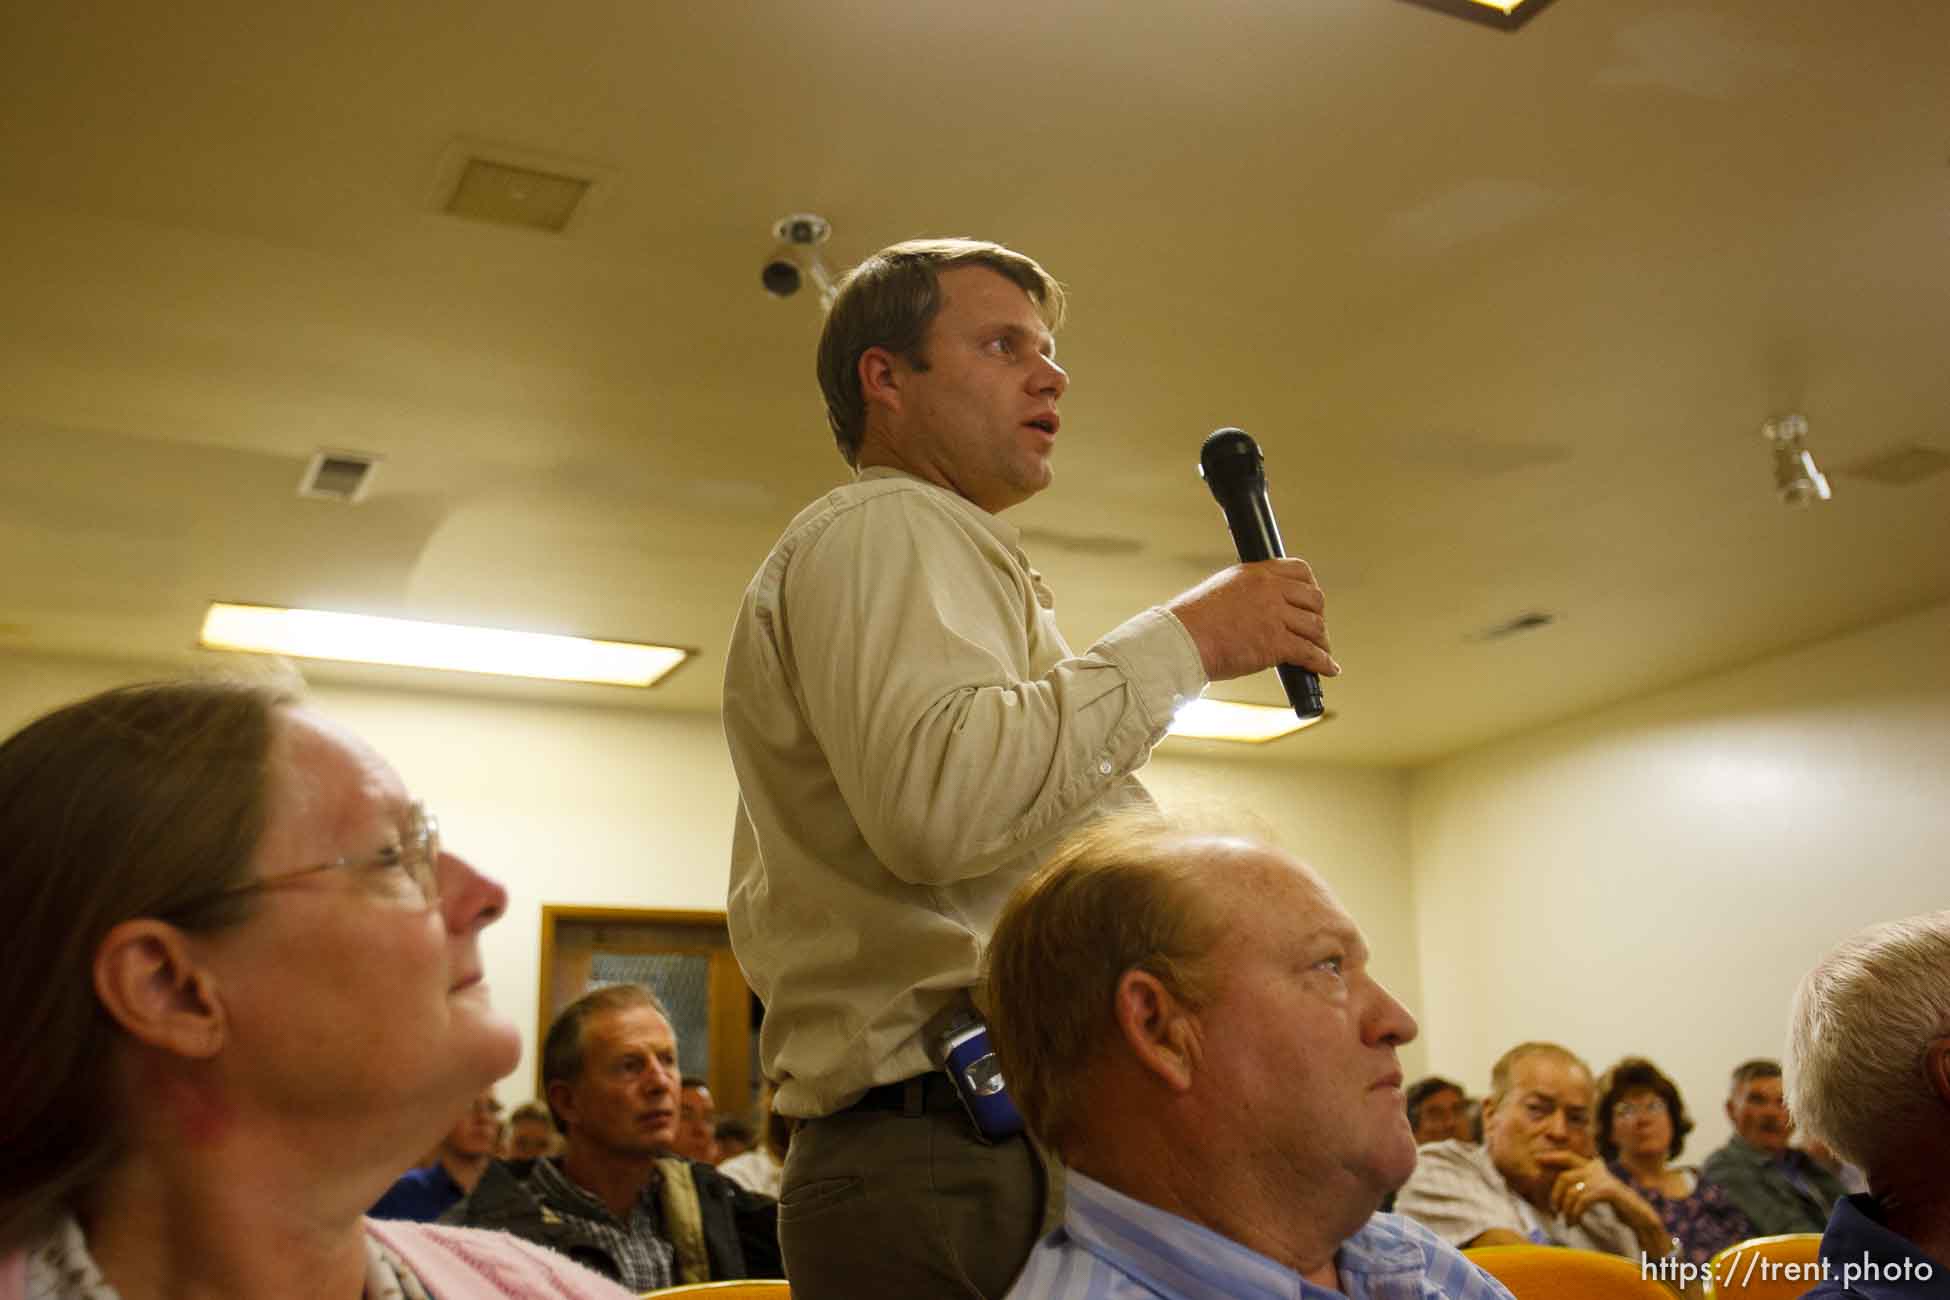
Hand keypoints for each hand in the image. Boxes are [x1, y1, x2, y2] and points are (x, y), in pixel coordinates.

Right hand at [1165, 559, 1338, 683]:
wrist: (1180, 642)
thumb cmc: (1190, 623)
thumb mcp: (1220, 592)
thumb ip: (1245, 594)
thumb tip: (1257, 610)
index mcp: (1254, 573)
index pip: (1299, 570)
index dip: (1311, 587)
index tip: (1311, 602)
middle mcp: (1268, 590)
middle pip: (1313, 599)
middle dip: (1318, 616)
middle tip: (1316, 630)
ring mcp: (1274, 615)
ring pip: (1315, 626)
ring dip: (1322, 642)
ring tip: (1321, 651)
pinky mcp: (1275, 643)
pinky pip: (1310, 653)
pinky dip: (1323, 663)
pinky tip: (1328, 669)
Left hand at [1543, 1155, 1629, 1225]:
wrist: (1639, 1215)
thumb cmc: (1615, 1204)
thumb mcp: (1595, 1190)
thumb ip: (1580, 1184)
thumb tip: (1555, 1185)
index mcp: (1593, 1165)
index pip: (1568, 1156)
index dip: (1551, 1157)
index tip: (1536, 1159)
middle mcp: (1596, 1168)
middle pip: (1564, 1177)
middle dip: (1555, 1195)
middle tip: (1555, 1210)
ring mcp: (1602, 1178)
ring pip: (1572, 1191)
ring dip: (1566, 1209)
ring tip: (1568, 1221)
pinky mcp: (1607, 1190)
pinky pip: (1582, 1201)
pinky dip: (1575, 1213)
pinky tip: (1575, 1222)